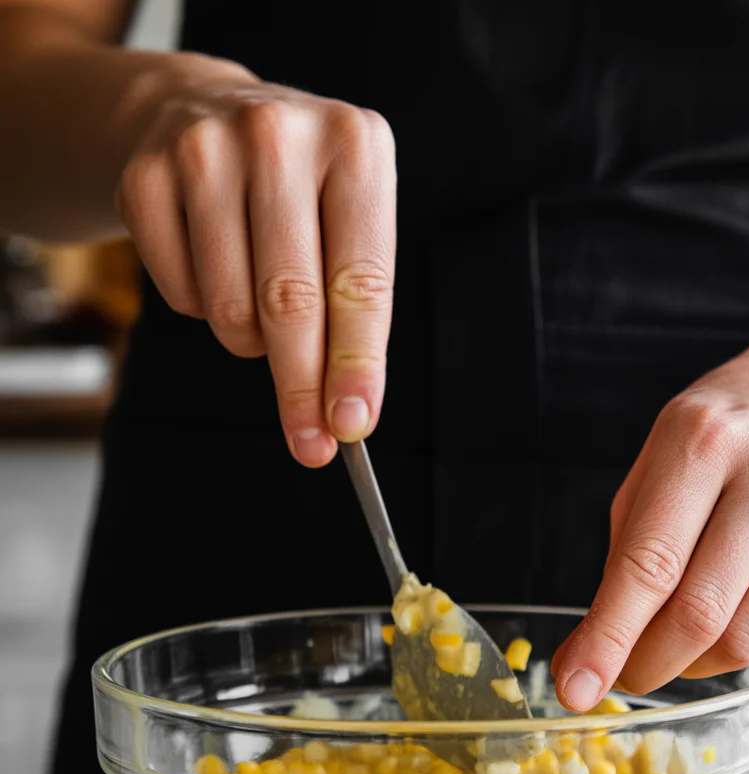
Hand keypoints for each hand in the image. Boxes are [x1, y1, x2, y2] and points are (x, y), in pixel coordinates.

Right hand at [115, 64, 395, 466]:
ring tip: (259, 304)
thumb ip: (354, 314)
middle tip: (310, 442)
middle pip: (290, 304)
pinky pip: (181, 296)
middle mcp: (278, 136)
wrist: (199, 112)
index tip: (352, 426)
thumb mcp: (348, 223)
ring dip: (250, 341)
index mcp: (354, 144)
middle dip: (302, 387)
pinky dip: (202, 309)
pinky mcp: (145, 177)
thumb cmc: (297, 189)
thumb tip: (347, 415)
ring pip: (230, 309)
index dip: (356, 367)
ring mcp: (203, 150)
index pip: (359, 284)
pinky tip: (214, 267)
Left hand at [552, 316, 748, 709]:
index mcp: (702, 442)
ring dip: (695, 663)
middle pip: (700, 615)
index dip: (608, 637)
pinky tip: (736, 613)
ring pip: (745, 642)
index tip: (576, 689)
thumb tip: (584, 659)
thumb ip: (621, 560)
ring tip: (680, 637)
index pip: (648, 565)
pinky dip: (747, 650)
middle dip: (648, 664)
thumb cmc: (718, 444)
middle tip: (626, 674)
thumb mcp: (653, 472)